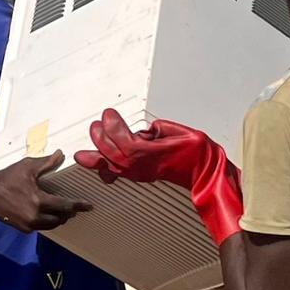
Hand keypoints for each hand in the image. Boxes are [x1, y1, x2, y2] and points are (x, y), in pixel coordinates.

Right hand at [0, 152, 84, 231]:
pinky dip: (47, 221)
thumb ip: (46, 163)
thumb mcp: (27, 167)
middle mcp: (35, 216)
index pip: (65, 205)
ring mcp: (29, 224)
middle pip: (60, 218)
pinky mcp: (23, 228)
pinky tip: (49, 214)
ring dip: (59, 218)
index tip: (89, 206)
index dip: (78, 205)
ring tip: (64, 211)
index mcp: (38, 200)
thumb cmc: (7, 177)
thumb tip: (62, 154)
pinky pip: (41, 226)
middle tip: (75, 207)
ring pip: (52, 225)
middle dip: (69, 213)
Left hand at [79, 109, 244, 244]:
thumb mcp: (180, 132)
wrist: (205, 173)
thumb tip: (143, 131)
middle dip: (100, 137)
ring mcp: (139, 173)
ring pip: (111, 166)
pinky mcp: (140, 176)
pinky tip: (98, 166)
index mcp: (150, 153)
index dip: (112, 126)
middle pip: (111, 153)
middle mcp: (141, 166)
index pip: (123, 140)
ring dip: (95, 157)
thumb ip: (158, 130)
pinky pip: (118, 174)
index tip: (108, 114)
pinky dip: (104, 171)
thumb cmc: (196, 153)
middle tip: (96, 125)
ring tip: (84, 151)